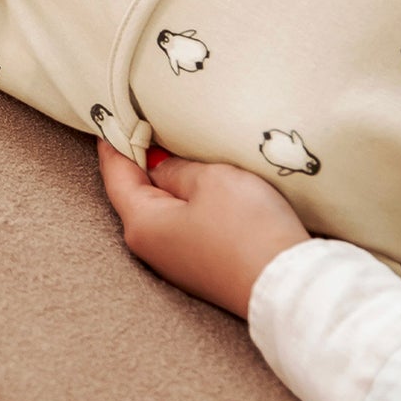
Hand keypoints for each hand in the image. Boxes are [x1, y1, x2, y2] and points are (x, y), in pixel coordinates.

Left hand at [97, 141, 310, 319]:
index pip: (115, 174)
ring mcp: (178, 259)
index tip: (112, 113)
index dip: (114, 140)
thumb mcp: (210, 181)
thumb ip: (177, 169)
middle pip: (135, 191)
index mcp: (142, 224)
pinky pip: (183, 221)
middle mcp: (152, 246)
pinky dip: (184, 197)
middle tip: (140, 120)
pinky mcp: (203, 263)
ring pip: (162, 207)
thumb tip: (159, 166)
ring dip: (165, 178)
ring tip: (173, 143)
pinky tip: (199, 180)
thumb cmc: (247, 230)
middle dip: (138, 157)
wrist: (288, 287)